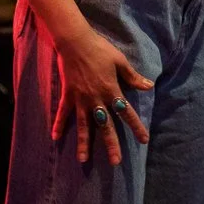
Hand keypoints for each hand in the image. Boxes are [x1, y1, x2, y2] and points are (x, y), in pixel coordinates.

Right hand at [51, 24, 152, 165]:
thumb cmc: (100, 49)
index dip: (136, 126)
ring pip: (84, 125)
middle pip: (105, 125)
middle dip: (111, 144)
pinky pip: (63, 112)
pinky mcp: (68, 95)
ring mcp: (81, 99)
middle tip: (116, 162)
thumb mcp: (120, 61)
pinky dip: (59, 124)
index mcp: (111, 90)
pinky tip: (55, 137)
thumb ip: (132, 77)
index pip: (126, 112)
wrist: (76, 42)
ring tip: (83, 160)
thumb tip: (149, 87)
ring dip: (84, 142)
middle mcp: (97, 99)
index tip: (143, 140)